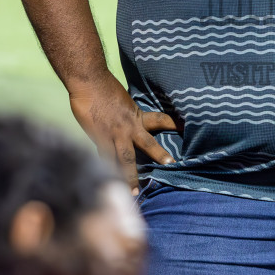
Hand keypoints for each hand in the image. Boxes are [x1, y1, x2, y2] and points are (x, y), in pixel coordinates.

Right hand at [69, 75, 178, 190]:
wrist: (89, 82)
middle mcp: (129, 127)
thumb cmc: (103, 87)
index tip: (185, 130)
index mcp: (136, 116)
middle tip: (171, 165)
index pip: (160, 120)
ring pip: (125, 159)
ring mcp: (114, 134)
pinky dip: (106, 172)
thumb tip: (128, 121)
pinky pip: (104, 159)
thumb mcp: (122, 100)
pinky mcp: (99, 138)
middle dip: (159, 155)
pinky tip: (107, 185)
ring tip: (133, 192)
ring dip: (129, 177)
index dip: (173, 124)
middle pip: (148, 143)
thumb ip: (127, 114)